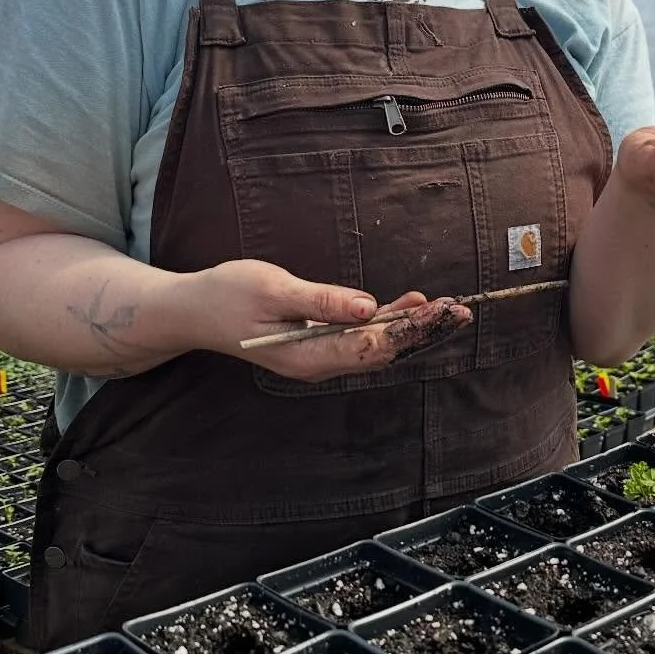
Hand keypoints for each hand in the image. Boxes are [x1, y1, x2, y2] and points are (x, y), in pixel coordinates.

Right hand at [184, 260, 472, 381]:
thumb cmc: (227, 295)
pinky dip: (388, 321)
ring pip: (375, 345)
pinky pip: (360, 336)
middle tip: (461, 311)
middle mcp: (318, 363)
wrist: (193, 311)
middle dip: (421, 331)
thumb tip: (369, 307)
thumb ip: (322, 301)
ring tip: (448, 309)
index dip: (408, 329)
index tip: (438, 310)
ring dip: (411, 327)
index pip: (370, 346)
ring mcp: (318, 355)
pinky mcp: (317, 341)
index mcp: (307, 357)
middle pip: (381, 351)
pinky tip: (411, 305)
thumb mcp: (273, 290)